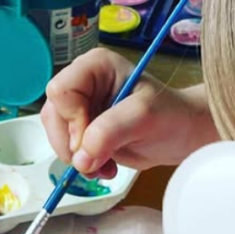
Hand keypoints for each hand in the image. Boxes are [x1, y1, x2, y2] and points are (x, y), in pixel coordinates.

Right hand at [40, 48, 218, 177]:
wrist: (181, 135)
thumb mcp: (142, 117)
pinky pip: (67, 150)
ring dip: (78, 159)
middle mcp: (83, 84)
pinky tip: (105, 167)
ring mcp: (81, 108)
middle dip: (71, 144)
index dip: (71, 120)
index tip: (91, 140)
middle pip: (53, 115)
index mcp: (94, 66)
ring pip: (56, 136)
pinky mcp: (83, 131)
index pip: (60, 91)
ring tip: (105, 165)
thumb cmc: (169, 116)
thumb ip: (109, 131)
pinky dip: (83, 165)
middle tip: (96, 159)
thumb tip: (80, 158)